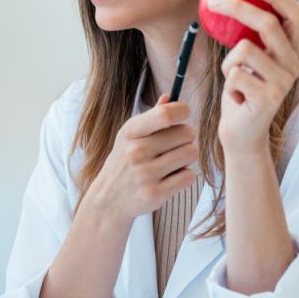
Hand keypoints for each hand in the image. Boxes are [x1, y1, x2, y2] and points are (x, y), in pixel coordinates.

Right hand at [88, 93, 197, 221]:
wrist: (107, 200)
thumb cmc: (124, 163)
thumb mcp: (130, 136)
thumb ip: (151, 117)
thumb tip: (169, 97)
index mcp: (131, 132)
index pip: (165, 115)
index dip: (182, 111)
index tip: (183, 115)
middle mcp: (136, 152)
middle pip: (186, 133)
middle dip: (188, 137)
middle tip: (178, 144)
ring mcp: (145, 174)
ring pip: (191, 153)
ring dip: (188, 157)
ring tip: (174, 161)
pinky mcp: (155, 194)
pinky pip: (189, 176)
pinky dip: (185, 176)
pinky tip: (171, 177)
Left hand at [210, 0, 298, 156]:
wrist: (242, 133)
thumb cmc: (242, 93)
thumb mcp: (249, 60)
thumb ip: (252, 37)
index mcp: (292, 51)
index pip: (294, 13)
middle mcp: (293, 64)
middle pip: (268, 24)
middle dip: (238, 8)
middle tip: (214, 2)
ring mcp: (283, 82)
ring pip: (244, 50)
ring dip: (228, 62)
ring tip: (234, 79)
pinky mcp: (268, 98)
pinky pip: (234, 73)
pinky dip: (227, 82)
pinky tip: (236, 97)